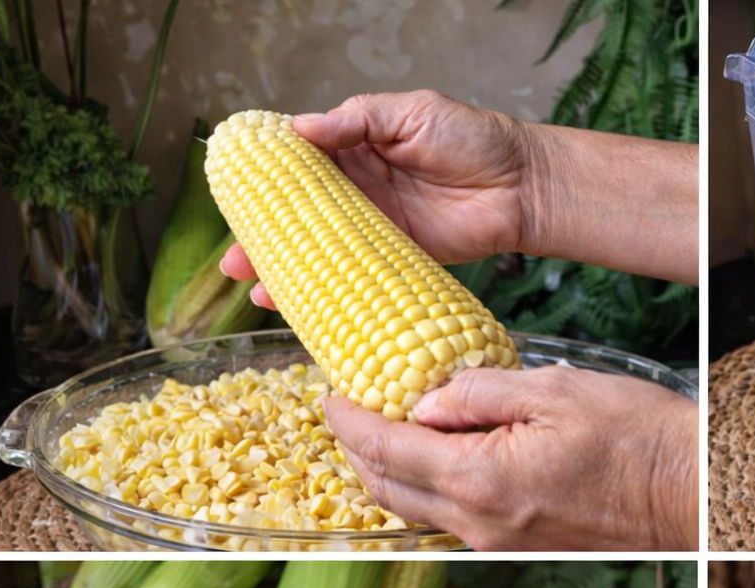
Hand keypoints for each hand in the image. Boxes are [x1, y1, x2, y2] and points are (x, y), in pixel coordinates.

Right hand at [221, 90, 532, 307]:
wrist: (522, 184)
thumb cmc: (472, 138)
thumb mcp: (410, 113)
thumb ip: (357, 120)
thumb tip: (299, 128)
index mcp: (355, 149)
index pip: (299, 166)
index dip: (265, 182)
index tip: (232, 197)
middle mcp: (360, 192)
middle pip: (300, 217)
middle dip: (263, 239)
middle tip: (233, 262)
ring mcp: (378, 229)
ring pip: (322, 252)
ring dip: (288, 272)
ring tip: (256, 290)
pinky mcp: (400, 259)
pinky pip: (358, 277)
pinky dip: (332, 292)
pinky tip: (303, 307)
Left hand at [323, 366, 696, 550]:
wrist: (692, 494)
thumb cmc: (639, 439)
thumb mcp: (554, 389)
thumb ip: (478, 392)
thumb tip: (424, 400)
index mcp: (481, 479)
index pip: (387, 450)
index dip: (347, 420)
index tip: (328, 394)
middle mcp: (480, 523)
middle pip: (387, 491)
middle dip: (354, 450)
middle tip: (344, 410)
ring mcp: (498, 542)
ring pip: (415, 511)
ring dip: (387, 473)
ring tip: (381, 430)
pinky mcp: (518, 546)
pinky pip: (450, 520)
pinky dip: (426, 488)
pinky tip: (434, 459)